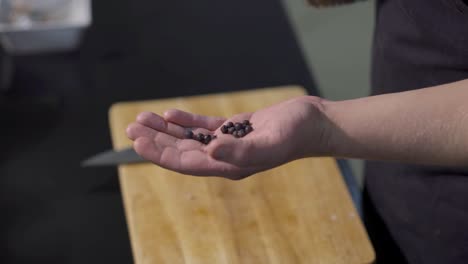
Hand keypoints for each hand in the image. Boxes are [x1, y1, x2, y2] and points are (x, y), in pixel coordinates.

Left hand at [126, 96, 327, 179]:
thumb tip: (211, 150)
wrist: (313, 124)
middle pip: (181, 150)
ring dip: (166, 130)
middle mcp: (224, 157)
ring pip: (189, 138)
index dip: (160, 153)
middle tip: (131, 127)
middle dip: (155, 140)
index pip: (185, 162)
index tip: (139, 142)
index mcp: (229, 165)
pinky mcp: (234, 129)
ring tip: (143, 118)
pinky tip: (171, 114)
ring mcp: (228, 143)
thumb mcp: (270, 143)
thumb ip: (240, 150)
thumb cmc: (295, 134)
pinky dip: (186, 121)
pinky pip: (204, 126)